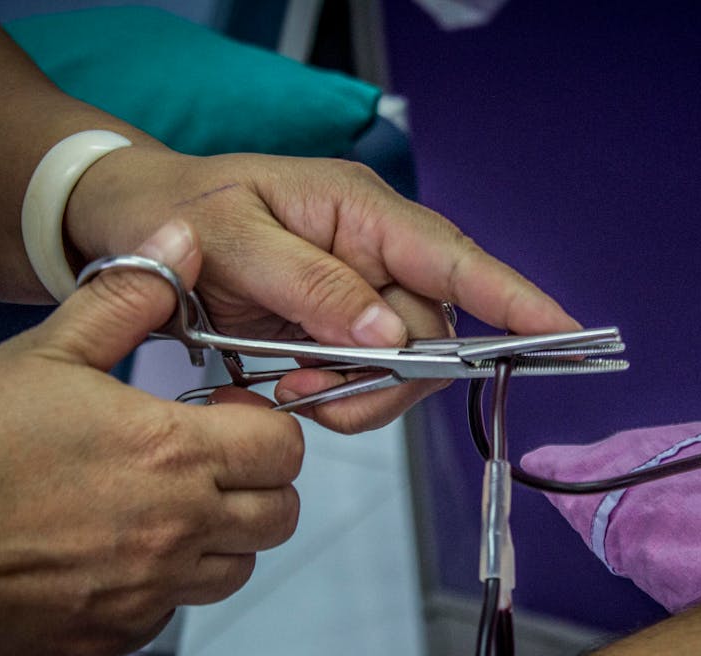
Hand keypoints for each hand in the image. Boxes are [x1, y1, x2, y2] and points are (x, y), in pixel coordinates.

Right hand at [0, 223, 302, 655]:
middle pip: (279, 515)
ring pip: (237, 568)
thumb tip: (184, 243)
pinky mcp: (117, 635)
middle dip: (259, 481)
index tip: (225, 414)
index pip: (284, 448)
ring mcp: (149, 592)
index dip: (266, 426)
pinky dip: (166, 583)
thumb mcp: (45, 351)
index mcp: (171, 452)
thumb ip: (129, 297)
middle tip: (207, 458)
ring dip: (222, 535)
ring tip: (165, 504)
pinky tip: (117, 550)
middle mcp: (175, 529)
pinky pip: (176, 612)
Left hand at [66, 147, 581, 432]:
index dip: (515, 299)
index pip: (454, 260)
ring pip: (403, 367)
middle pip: (431, 333)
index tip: (568, 334)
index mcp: (359, 211)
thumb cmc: (177, 210)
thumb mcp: (232, 236)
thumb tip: (387, 333)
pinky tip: (285, 389)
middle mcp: (373, 252)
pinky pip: (364, 381)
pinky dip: (332, 400)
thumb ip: (308, 283)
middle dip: (385, 375)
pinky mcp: (336, 331)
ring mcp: (358, 295)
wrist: (132, 229)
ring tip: (285, 388)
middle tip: (304, 387)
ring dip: (354, 393)